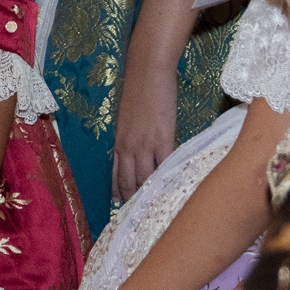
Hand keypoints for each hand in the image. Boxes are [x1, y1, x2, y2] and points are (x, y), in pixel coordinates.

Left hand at [111, 60, 178, 203]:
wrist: (146, 73)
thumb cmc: (138, 94)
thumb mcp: (128, 121)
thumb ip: (130, 139)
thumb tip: (138, 154)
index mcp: (119, 142)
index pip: (117, 174)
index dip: (120, 191)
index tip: (122, 206)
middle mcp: (128, 147)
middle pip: (129, 180)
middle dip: (134, 199)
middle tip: (139, 216)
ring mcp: (145, 144)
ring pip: (145, 177)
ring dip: (149, 194)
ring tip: (154, 210)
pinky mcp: (163, 138)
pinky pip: (165, 165)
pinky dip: (168, 178)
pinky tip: (172, 189)